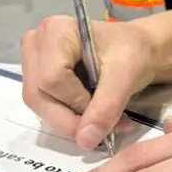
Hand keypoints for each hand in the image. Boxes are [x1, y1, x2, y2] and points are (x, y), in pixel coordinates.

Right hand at [21, 16, 158, 147]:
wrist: (138, 49)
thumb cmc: (134, 52)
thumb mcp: (126, 76)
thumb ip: (106, 107)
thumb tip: (85, 141)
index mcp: (55, 31)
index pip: (52, 78)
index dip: (76, 102)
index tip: (106, 107)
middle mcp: (36, 43)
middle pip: (38, 94)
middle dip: (71, 119)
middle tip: (104, 126)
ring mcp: (33, 60)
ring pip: (39, 104)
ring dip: (70, 121)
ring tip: (102, 121)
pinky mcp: (37, 77)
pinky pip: (44, 105)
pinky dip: (67, 117)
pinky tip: (91, 115)